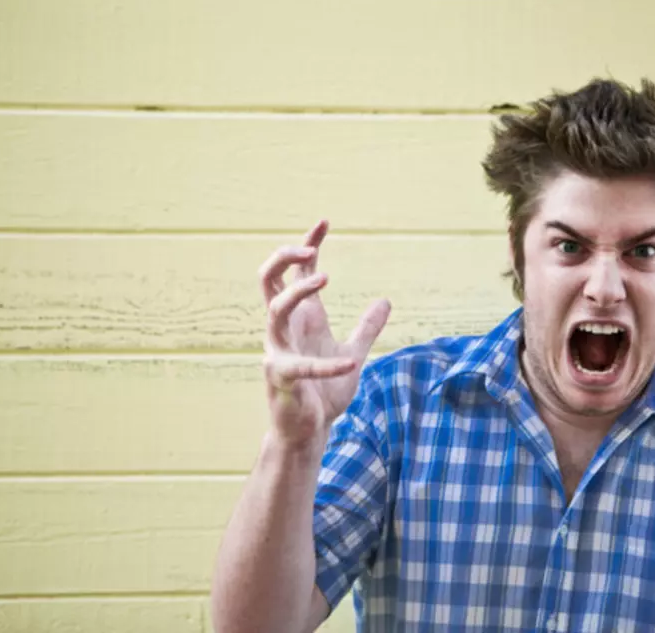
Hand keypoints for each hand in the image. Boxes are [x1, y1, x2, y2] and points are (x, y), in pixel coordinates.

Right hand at [259, 220, 389, 448]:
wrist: (310, 431)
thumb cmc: (325, 393)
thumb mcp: (353, 354)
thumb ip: (366, 328)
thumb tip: (385, 300)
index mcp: (302, 319)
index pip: (297, 273)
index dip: (308, 245)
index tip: (324, 222)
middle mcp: (285, 329)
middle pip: (270, 280)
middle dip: (284, 258)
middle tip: (307, 247)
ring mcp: (278, 351)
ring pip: (275, 309)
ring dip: (297, 291)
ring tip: (324, 278)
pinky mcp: (282, 378)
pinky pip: (300, 366)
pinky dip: (325, 366)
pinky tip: (347, 365)